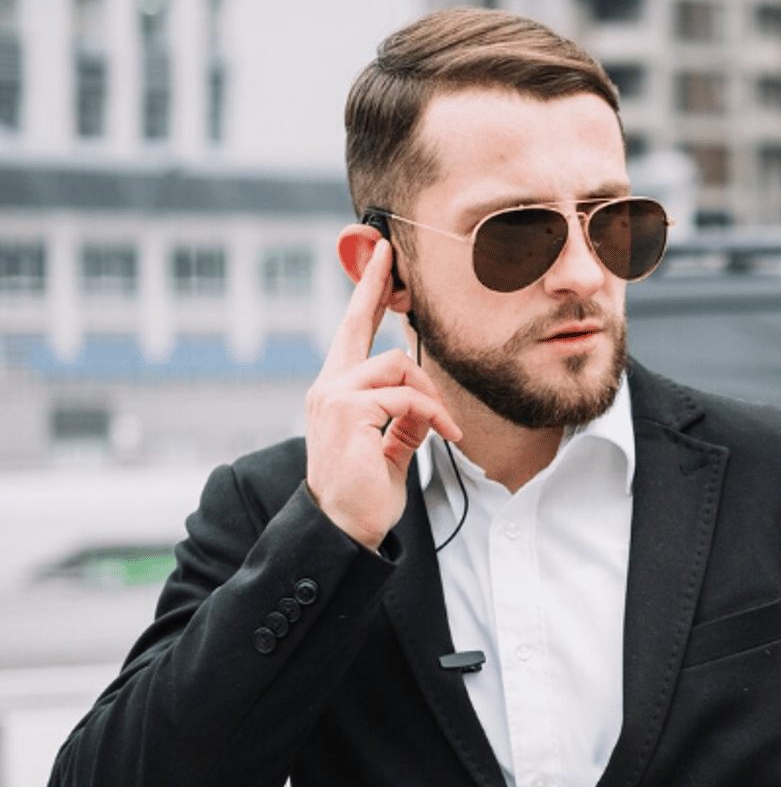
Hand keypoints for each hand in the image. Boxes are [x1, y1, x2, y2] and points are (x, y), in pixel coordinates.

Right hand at [304, 239, 459, 549]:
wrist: (346, 528)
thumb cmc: (365, 494)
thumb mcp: (391, 449)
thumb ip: (404, 422)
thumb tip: (425, 404)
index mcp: (337, 392)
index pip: (350, 334)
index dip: (365, 294)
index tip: (379, 260)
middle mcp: (328, 387)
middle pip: (357, 325)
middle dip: (375, 288)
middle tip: (392, 258)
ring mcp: (333, 396)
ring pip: (397, 365)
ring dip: (431, 395)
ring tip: (445, 428)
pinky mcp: (348, 411)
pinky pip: (407, 396)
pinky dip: (434, 413)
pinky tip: (446, 435)